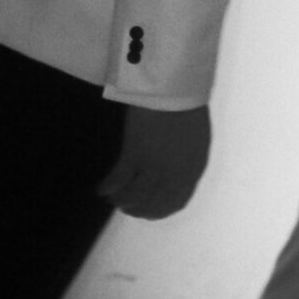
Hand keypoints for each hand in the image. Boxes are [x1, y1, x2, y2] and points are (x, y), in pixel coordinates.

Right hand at [99, 104, 211, 219]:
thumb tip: (173, 177)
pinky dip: (108, 188)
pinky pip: (118, 181)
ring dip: (120, 200)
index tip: (146, 210)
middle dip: (137, 209)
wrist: (175, 87)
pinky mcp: (135, 156)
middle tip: (125, 206)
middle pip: (152, 205)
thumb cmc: (187, 106)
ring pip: (133, 197)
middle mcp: (175, 175)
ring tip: (112, 197)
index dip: (158, 211)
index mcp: (193, 170)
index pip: (175, 203)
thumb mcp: (196, 140)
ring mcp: (155, 167)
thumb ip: (186, 162)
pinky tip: (101, 189)